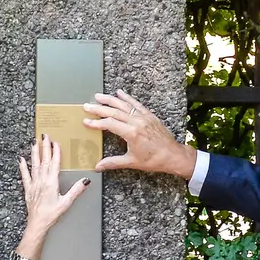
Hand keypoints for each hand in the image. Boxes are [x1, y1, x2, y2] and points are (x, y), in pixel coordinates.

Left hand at [18, 134, 89, 234]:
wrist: (37, 224)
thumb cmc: (51, 214)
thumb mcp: (66, 203)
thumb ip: (76, 190)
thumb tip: (85, 181)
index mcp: (51, 183)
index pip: (54, 163)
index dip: (55, 152)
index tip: (56, 142)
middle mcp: (42, 181)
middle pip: (44, 160)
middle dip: (44, 147)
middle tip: (44, 135)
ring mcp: (34, 184)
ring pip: (34, 165)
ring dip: (34, 152)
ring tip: (34, 142)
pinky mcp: (28, 189)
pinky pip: (24, 175)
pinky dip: (22, 166)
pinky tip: (21, 159)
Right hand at [82, 90, 197, 178]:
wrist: (173, 155)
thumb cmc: (154, 160)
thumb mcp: (131, 162)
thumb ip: (113, 162)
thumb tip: (98, 166)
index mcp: (131, 133)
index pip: (109, 124)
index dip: (96, 123)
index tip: (86, 121)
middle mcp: (137, 122)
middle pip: (114, 112)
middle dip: (99, 108)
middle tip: (87, 106)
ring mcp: (143, 117)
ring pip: (124, 105)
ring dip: (110, 100)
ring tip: (98, 96)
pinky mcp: (149, 116)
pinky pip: (136, 104)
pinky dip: (127, 98)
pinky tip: (120, 93)